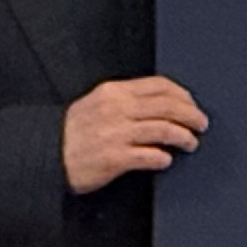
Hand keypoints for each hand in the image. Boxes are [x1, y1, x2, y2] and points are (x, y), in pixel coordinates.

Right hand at [61, 76, 206, 191]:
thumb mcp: (96, 104)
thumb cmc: (73, 133)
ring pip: (164, 130)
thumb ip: (125, 101)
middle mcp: (117, 110)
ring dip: (183, 136)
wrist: (45, 155)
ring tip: (190, 143)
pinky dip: (163, 158)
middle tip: (201, 124)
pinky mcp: (114, 158)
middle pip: (168, 107)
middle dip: (191, 115)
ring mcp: (116, 134)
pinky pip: (149, 156)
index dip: (183, 95)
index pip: (159, 86)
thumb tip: (161, 105)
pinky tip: (167, 160)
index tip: (192, 104)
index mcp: (114, 92)